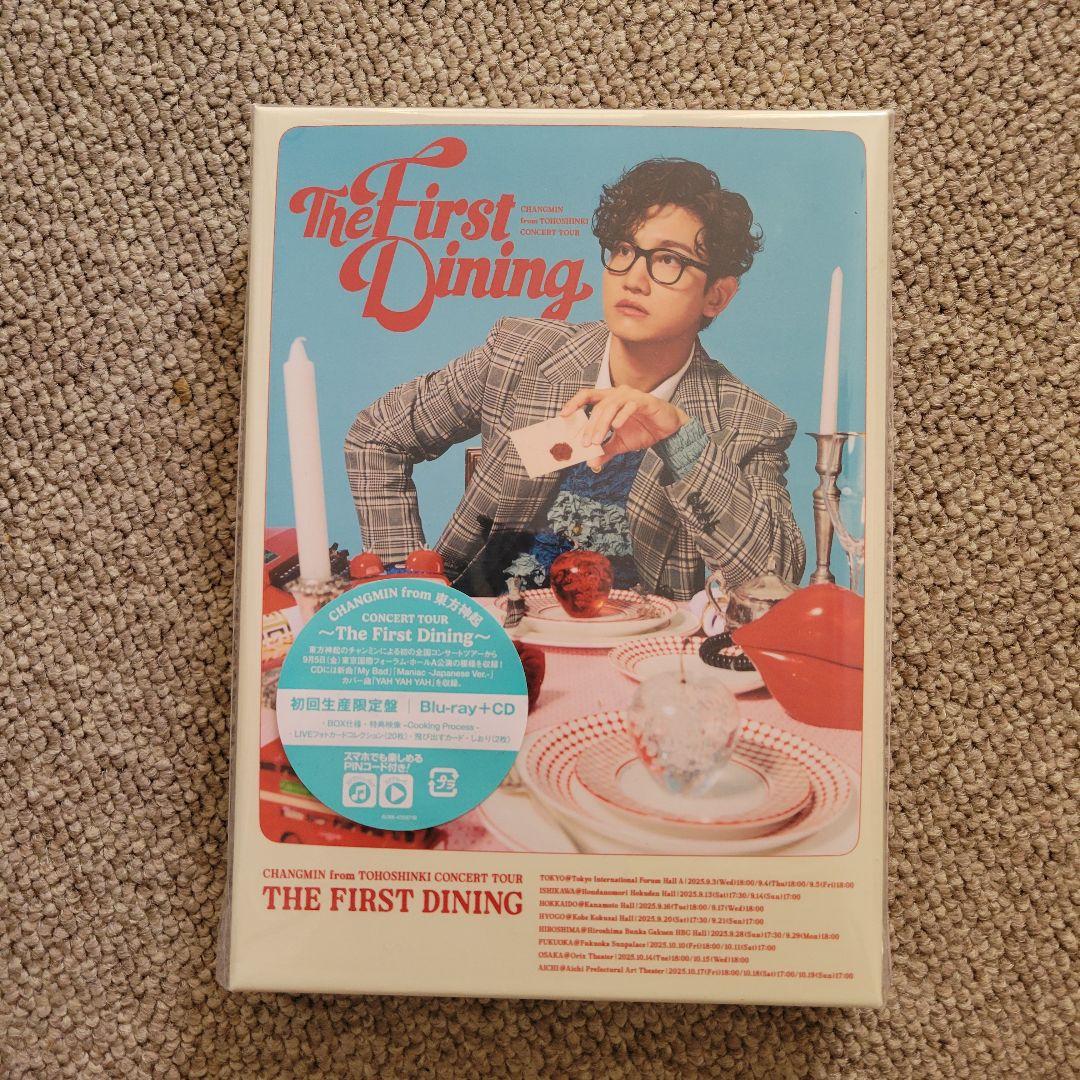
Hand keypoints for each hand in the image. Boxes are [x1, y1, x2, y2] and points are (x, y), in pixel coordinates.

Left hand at [560, 387, 689, 471]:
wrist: (668, 430)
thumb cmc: (643, 430)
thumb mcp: (620, 444)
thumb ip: (606, 451)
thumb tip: (591, 464)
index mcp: (609, 400)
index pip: (587, 396)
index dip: (574, 403)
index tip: (562, 415)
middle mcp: (618, 394)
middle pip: (598, 407)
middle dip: (589, 426)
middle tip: (585, 443)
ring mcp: (631, 396)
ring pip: (611, 406)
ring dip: (602, 424)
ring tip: (597, 441)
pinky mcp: (644, 401)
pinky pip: (630, 406)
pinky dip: (621, 416)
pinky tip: (616, 427)